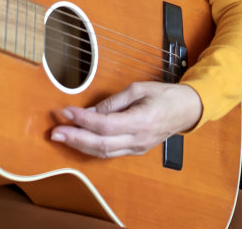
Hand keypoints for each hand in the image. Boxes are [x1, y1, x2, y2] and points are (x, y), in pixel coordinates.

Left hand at [50, 82, 202, 158]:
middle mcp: (138, 139)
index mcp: (141, 121)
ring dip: (79, 145)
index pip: (105, 125)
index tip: (66, 111)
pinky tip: (79, 140)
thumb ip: (113, 102)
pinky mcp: (134, 150)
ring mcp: (136, 148)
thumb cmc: (165, 96)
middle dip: (75, 138)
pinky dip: (92, 147)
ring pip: (103, 152)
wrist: (186, 111)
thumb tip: (90, 111)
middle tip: (55, 132)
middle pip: (100, 144)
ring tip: (61, 136)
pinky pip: (109, 153)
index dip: (83, 120)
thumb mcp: (138, 89)